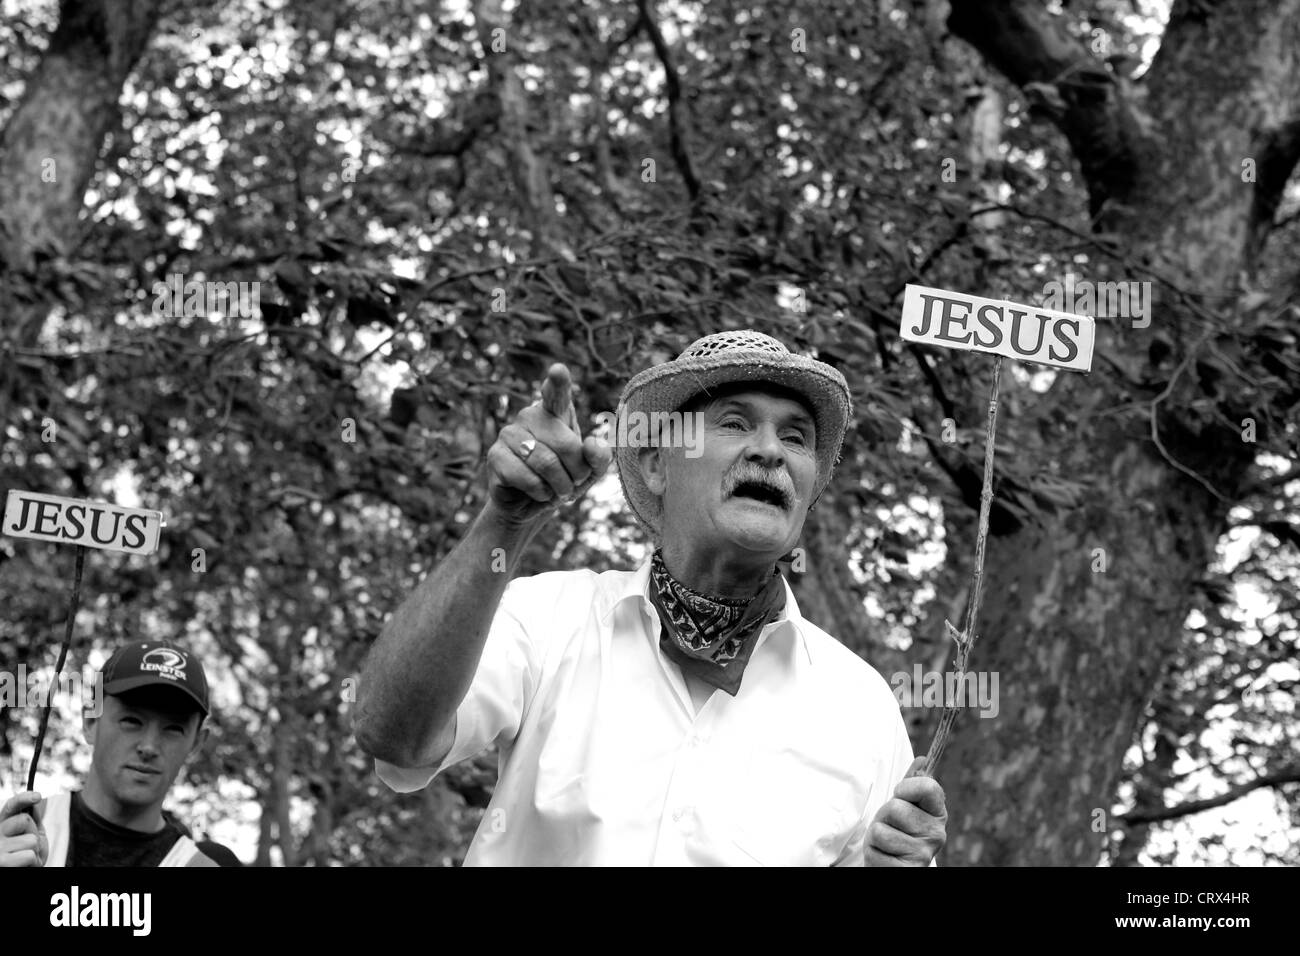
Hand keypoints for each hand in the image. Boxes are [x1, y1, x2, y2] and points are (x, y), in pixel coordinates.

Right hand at [0, 792, 47, 866]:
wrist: (25, 869)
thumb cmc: (26, 853)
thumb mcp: (31, 833)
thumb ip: (31, 819)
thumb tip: (33, 801)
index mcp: (1, 824)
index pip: (10, 807)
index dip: (23, 798)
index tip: (37, 796)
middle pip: (24, 819)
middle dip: (33, 831)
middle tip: (28, 845)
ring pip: (31, 840)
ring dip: (34, 850)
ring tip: (25, 856)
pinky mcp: (2, 863)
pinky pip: (29, 855)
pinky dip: (33, 861)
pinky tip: (25, 865)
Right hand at [485, 364, 611, 524]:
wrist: (531, 505)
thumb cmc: (563, 480)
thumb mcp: (589, 471)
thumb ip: (599, 457)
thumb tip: (592, 443)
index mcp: (554, 413)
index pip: (557, 394)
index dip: (558, 383)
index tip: (558, 370)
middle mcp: (529, 416)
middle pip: (566, 445)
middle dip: (577, 473)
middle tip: (573, 483)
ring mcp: (508, 434)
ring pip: (546, 463)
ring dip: (560, 487)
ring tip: (557, 490)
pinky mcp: (495, 457)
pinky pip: (529, 479)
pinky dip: (542, 494)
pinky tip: (537, 493)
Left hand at [864, 757, 946, 865]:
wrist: (891, 864)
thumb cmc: (897, 832)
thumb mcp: (904, 806)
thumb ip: (912, 783)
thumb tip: (922, 759)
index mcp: (937, 813)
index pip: (928, 787)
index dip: (907, 787)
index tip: (900, 793)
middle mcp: (935, 834)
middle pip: (896, 807)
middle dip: (884, 815)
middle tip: (890, 825)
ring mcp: (922, 853)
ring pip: (881, 830)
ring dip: (876, 835)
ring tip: (886, 842)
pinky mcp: (906, 869)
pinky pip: (875, 850)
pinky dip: (873, 852)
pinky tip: (884, 856)